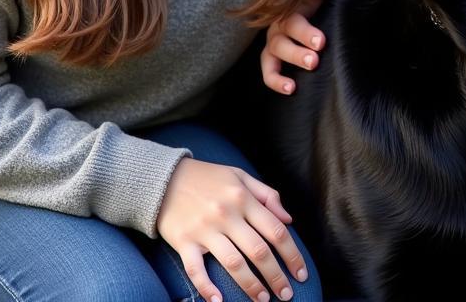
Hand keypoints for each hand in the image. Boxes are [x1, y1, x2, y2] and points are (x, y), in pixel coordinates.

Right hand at [157, 157, 307, 301]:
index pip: (275, 230)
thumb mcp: (240, 176)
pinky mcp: (184, 242)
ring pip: (233, 263)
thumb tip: (288, 220)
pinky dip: (206, 288)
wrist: (164, 178)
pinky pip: (196, 270)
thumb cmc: (208, 178)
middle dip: (276, 276)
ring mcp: (204, 230)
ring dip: (251, 285)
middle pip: (258, 251)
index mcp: (243, 197)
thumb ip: (267, 195)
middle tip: (287, 294)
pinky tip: (218, 301)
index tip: (300, 272)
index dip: (292, 254)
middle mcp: (227, 214)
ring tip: (263, 299)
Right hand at [261, 0, 347, 93]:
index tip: (321, 42)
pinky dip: (276, 81)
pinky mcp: (270, 60)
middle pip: (282, 41)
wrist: (298, 16)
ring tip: (296, 83)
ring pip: (273, 56)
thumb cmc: (310, 5)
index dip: (306, 32)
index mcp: (289, 11)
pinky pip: (268, 72)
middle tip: (314, 61)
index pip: (294, 21)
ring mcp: (272, 45)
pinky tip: (290, 89)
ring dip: (286, 67)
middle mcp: (278, 28)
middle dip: (297, 53)